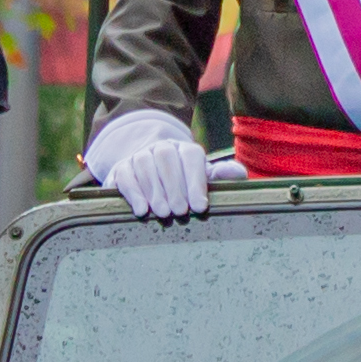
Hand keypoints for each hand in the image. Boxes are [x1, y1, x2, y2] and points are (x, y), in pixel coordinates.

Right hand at [81, 107, 210, 221]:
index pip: (191, 156)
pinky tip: (142, 210)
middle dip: (174, 186)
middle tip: (180, 212)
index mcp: (184, 149)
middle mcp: (161, 147)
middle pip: (166, 158)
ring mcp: (139, 156)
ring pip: (144, 165)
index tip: (200, 206)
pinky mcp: (121, 168)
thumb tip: (239, 173)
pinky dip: (134, 193)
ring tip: (163, 213)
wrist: (150, 176)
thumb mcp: (202, 179)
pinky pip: (125, 175)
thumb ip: (221, 175)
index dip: (196, 181)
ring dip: (154, 191)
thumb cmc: (183, 182)